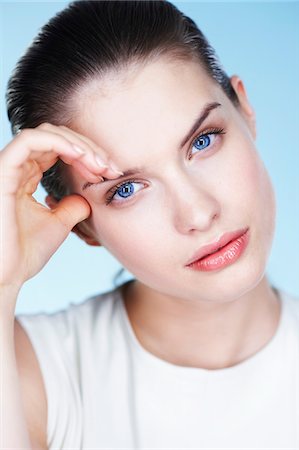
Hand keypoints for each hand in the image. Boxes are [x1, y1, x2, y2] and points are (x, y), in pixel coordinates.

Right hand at [0, 123, 120, 293]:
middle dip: (88, 149)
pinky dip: (59, 142)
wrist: (6, 275)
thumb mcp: (60, 223)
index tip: (109, 172)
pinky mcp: (3, 171)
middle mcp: (17, 168)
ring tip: (99, 164)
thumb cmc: (26, 253)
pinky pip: (30, 140)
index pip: (59, 150)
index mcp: (27, 177)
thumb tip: (87, 196)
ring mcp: (9, 168)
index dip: (87, 156)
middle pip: (56, 137)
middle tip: (109, 167)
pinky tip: (81, 156)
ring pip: (46, 133)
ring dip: (78, 145)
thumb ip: (73, 205)